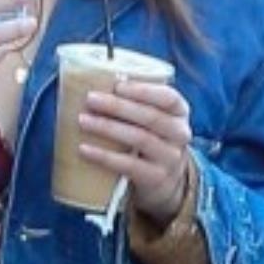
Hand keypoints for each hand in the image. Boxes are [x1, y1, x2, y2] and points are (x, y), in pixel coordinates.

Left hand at [76, 75, 194, 222]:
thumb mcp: (152, 120)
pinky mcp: (156, 178)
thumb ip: (134, 103)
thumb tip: (90, 81)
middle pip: (150, 117)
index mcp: (179, 112)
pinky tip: (84, 149)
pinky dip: (104, 156)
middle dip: (118, 106)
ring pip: (140, 138)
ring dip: (108, 128)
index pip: (168, 97)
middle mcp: (180, 134)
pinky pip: (129, 165)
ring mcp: (170, 158)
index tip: (117, 85)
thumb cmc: (149, 139)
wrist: (164, 182)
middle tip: (90, 99)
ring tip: (83, 120)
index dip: (143, 90)